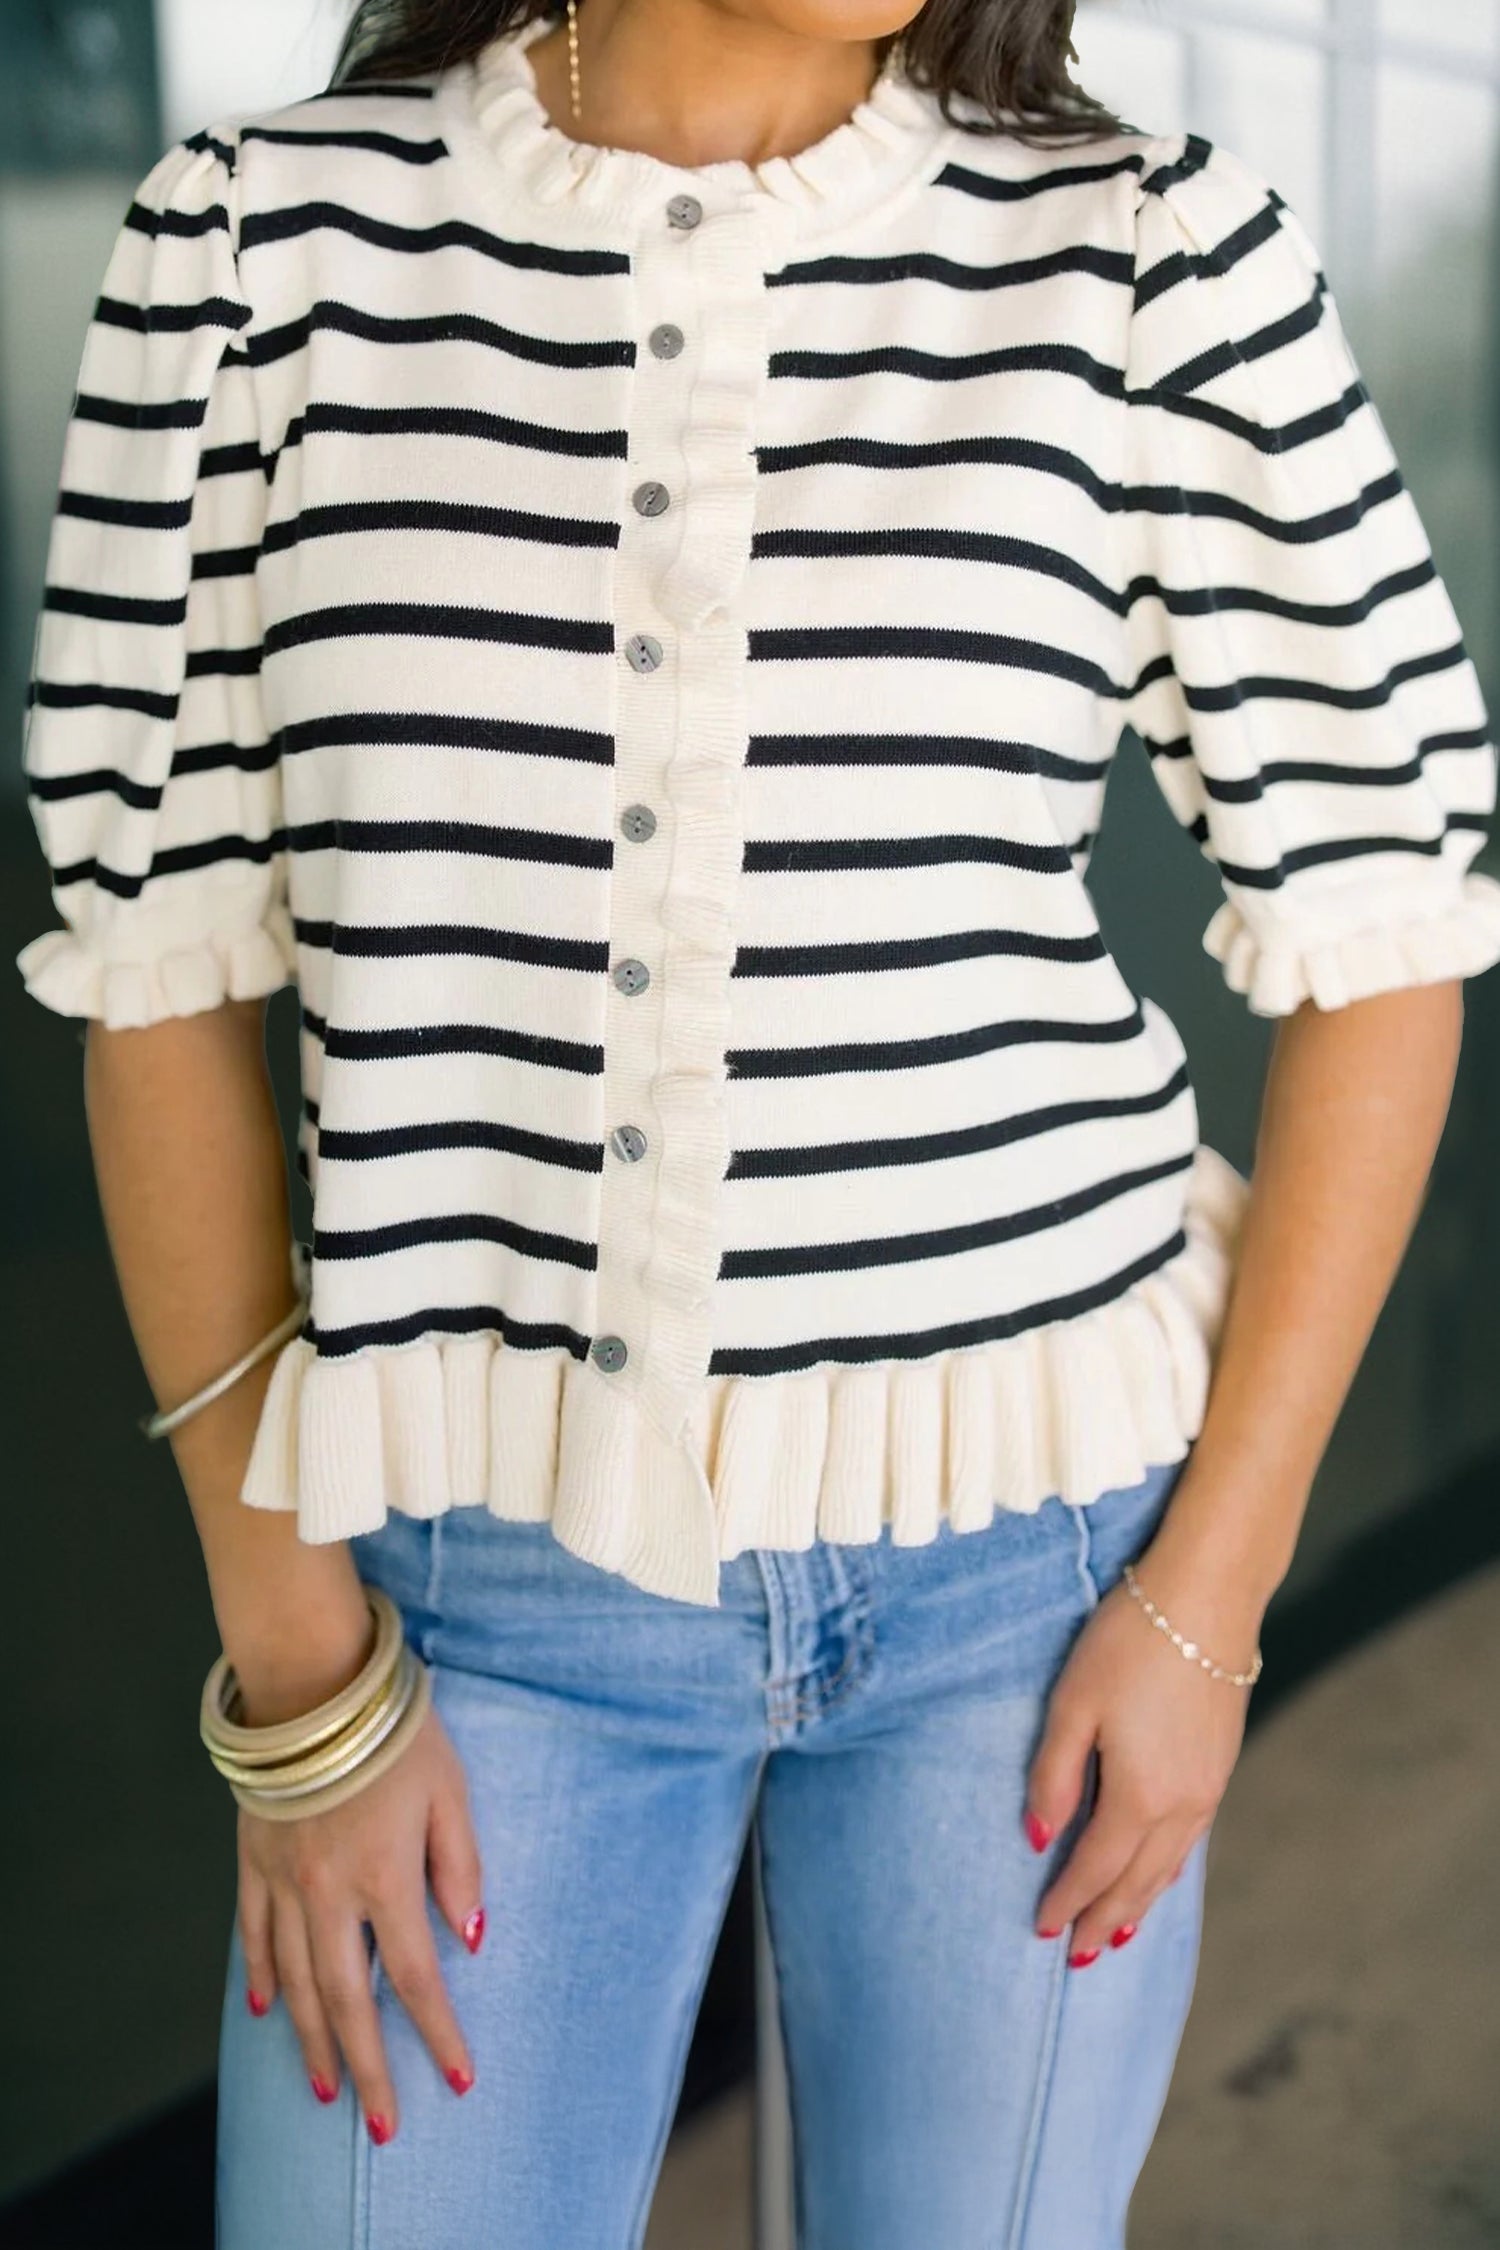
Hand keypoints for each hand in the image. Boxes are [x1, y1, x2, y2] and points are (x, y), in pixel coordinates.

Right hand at [237, 1703, 484, 2141]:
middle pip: (348, 2001)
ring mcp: (284, 1880)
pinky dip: (262, 1976)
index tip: (458, 2079)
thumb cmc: (395, 1730)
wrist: (312, 1683)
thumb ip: (460, 1866)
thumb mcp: (450, 1790)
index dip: (438, 2033)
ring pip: (297, 1982)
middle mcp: (329, 1893)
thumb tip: (470, 1936)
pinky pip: (255, 1933)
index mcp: (385, 1877)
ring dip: (312, 2041)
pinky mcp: (254, 1858)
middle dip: (368, 2068)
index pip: (417, 1977)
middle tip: (382, 2126)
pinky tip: (269, 2010)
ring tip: (326, 2088)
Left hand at [1023, 1543, 1259, 1959]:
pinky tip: (1159, 1872)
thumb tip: (1039, 1837)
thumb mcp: (1073, 1703)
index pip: (1096, 1867)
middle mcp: (1182, 1805)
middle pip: (1137, 1881)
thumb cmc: (1130, 1642)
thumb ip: (1054, 1774)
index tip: (1042, 1929)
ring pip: (1169, 1866)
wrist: (1207, 1598)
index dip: (1068, 1900)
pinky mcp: (1221, 1765)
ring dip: (1140, 1903)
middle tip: (1078, 1955)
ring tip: (1117, 1931)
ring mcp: (1209, 1788)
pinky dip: (1168, 1869)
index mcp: (1140, 1795)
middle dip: (1106, 1920)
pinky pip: (1190, 1840)